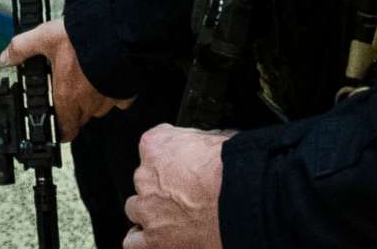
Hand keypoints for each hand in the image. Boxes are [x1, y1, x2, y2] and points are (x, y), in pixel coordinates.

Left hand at [0, 17, 129, 142]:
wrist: (115, 33)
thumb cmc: (81, 40)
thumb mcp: (45, 37)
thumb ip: (22, 48)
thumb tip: (6, 58)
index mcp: (66, 97)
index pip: (64, 130)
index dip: (60, 131)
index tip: (58, 128)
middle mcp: (87, 104)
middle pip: (80, 120)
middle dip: (75, 113)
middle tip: (70, 96)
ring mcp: (108, 100)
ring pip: (98, 110)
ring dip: (93, 102)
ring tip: (88, 83)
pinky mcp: (125, 92)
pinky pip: (120, 100)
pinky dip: (114, 94)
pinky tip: (108, 80)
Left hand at [125, 125, 231, 248]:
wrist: (242, 199)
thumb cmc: (233, 168)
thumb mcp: (218, 137)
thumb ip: (200, 141)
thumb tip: (209, 146)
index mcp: (157, 145)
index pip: (152, 146)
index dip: (169, 158)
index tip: (182, 165)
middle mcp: (146, 176)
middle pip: (144, 180)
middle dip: (162, 187)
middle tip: (186, 194)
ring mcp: (148, 209)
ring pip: (136, 210)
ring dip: (151, 213)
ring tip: (174, 218)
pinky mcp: (153, 240)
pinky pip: (134, 243)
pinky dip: (143, 241)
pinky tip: (158, 240)